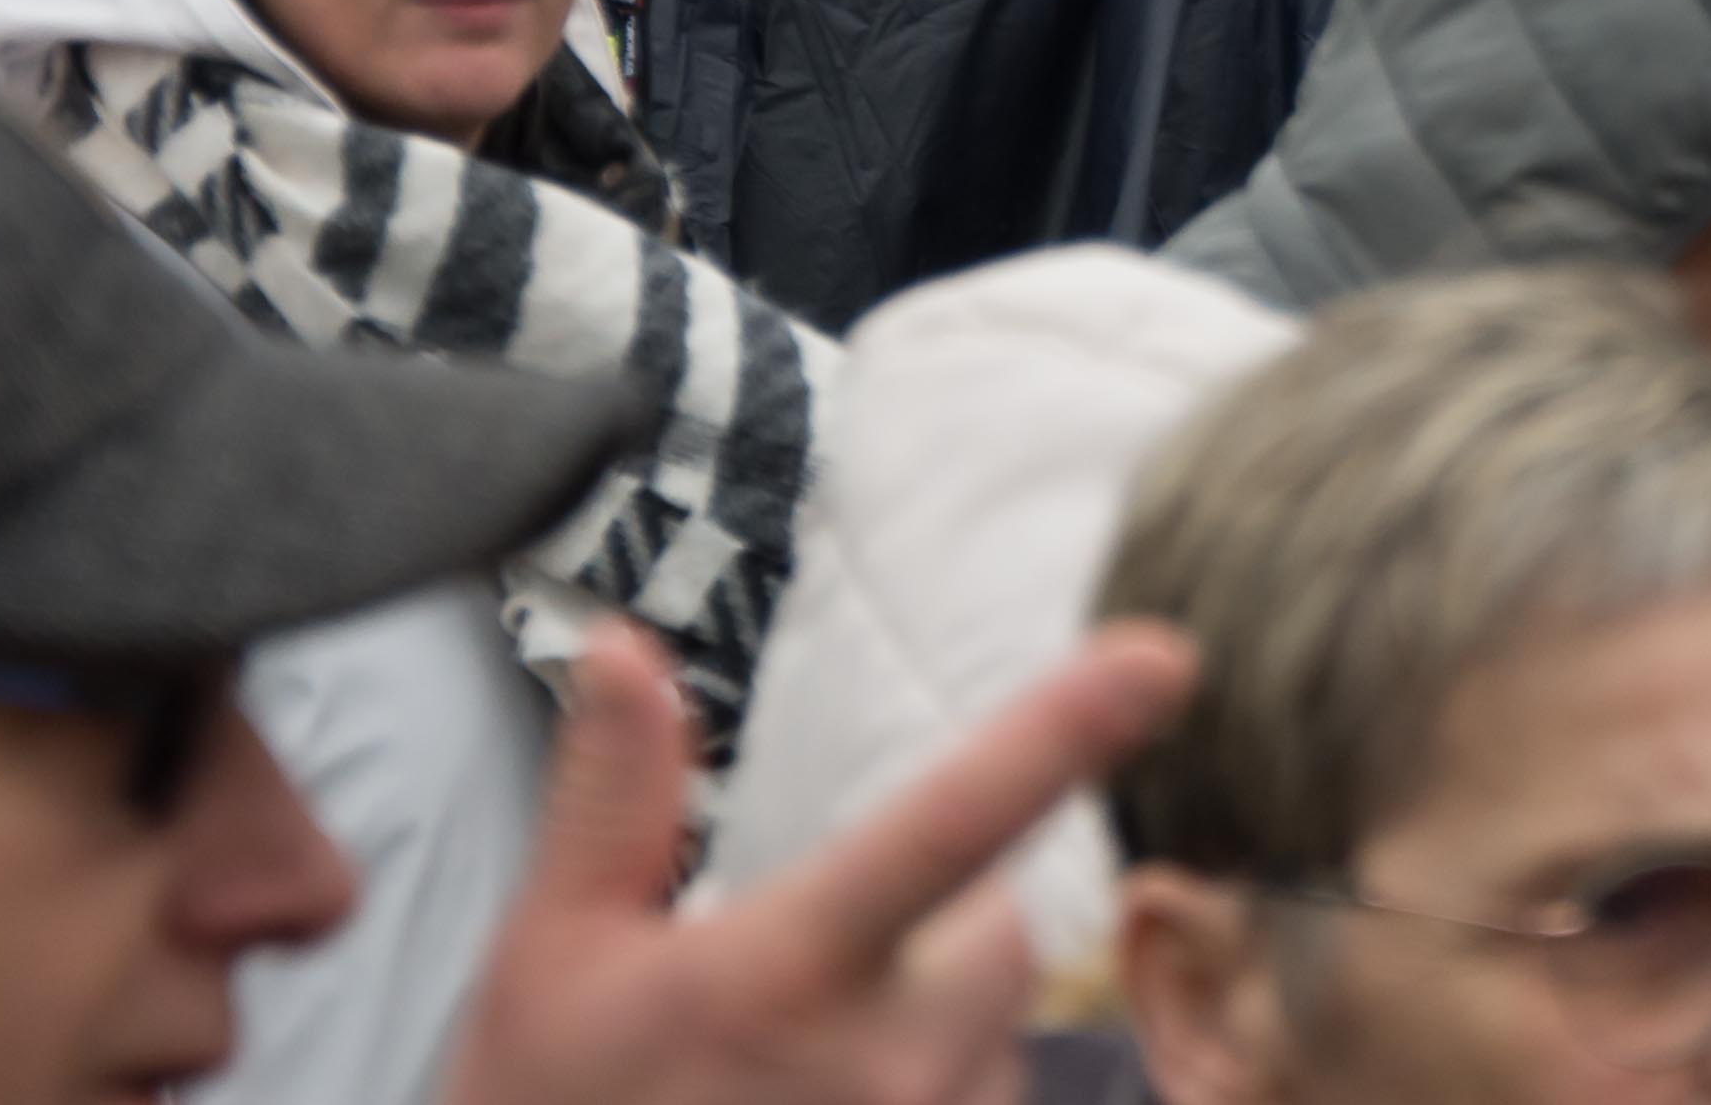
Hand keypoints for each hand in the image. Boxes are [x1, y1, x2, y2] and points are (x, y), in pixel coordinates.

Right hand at [447, 618, 1198, 1104]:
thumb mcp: (547, 960)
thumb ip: (611, 800)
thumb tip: (630, 649)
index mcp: (784, 973)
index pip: (946, 822)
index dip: (1061, 732)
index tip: (1163, 654)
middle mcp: (884, 1065)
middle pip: (999, 939)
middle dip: (933, 945)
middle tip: (806, 997)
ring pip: (994, 1050)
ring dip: (928, 1055)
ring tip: (795, 1095)